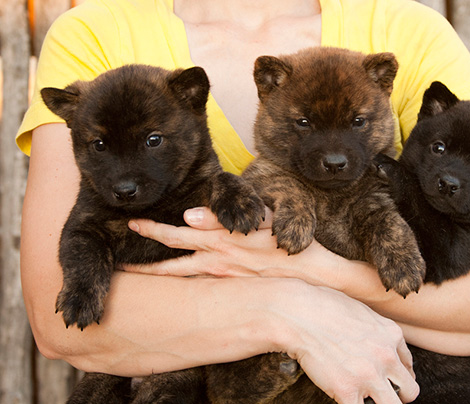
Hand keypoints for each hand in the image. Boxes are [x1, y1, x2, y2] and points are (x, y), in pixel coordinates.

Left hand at [124, 207, 345, 285]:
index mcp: (220, 240)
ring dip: (157, 276)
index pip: (177, 235)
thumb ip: (222, 218)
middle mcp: (216, 261)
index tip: (132, 225)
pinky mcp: (231, 288)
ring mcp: (222, 278)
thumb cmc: (286, 243)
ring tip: (135, 276)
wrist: (311, 277)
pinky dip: (181, 285)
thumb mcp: (258, 219)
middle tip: (119, 260)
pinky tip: (172, 286)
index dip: (152, 230)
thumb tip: (188, 216)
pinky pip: (199, 287)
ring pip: (181, 277)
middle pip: (171, 262)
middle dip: (144, 260)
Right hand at [279, 284, 418, 402]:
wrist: (299, 313)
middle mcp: (386, 356)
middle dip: (398, 395)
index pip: (408, 365)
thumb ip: (376, 329)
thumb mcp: (361, 311)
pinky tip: (344, 399)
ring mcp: (369, 375)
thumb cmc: (323, 306)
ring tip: (364, 399)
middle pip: (410, 390)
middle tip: (380, 393)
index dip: (398, 375)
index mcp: (391, 334)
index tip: (387, 379)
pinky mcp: (347, 390)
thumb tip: (377, 342)